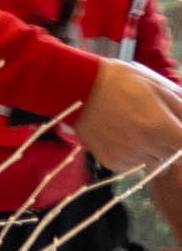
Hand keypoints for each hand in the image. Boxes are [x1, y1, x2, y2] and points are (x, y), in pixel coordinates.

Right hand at [76, 61, 181, 240]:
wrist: (78, 88)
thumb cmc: (120, 81)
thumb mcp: (157, 87)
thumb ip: (180, 108)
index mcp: (161, 126)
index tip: (177, 132)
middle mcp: (145, 145)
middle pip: (172, 158)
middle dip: (170, 146)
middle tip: (159, 131)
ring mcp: (126, 155)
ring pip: (154, 165)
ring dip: (153, 154)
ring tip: (141, 135)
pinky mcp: (110, 161)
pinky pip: (132, 168)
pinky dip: (134, 158)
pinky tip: (126, 141)